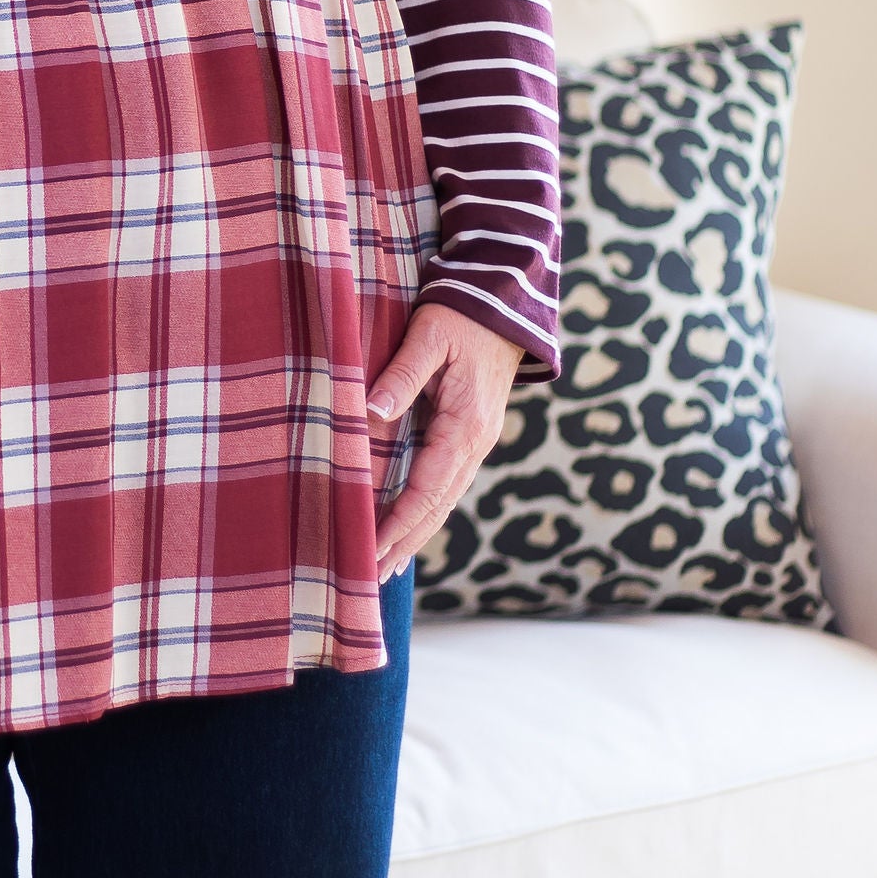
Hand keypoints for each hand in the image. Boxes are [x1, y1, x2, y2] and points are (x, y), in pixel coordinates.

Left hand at [368, 303, 526, 580]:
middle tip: (369, 577)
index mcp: (466, 425)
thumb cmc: (463, 314)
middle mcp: (476, 443)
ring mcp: (477, 442)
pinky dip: (427, 510)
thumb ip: (400, 375)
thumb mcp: (429, 336)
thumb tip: (369, 411)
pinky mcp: (471, 436)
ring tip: (386, 566)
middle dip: (404, 543)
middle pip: (438, 506)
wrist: (507, 301)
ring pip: (444, 500)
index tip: (371, 550)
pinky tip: (410, 526)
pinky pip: (447, 483)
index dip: (399, 523)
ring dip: (416, 534)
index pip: (427, 489)